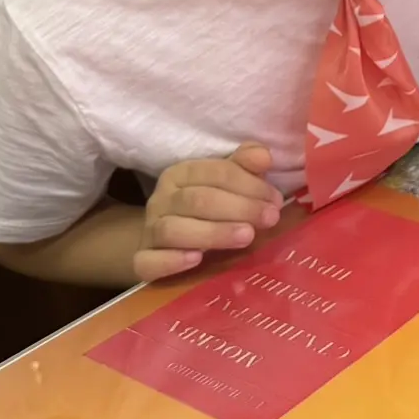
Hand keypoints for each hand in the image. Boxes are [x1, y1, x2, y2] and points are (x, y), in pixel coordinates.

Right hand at [136, 143, 282, 281]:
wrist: (164, 245)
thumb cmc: (208, 210)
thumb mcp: (227, 185)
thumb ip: (245, 167)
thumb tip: (263, 156)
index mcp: (181, 174)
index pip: (215, 172)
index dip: (249, 185)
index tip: (275, 201)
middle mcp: (161, 200)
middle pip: (197, 200)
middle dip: (239, 208)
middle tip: (270, 219)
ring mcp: (150, 231)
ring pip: (173, 229)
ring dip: (212, 233)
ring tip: (246, 236)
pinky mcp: (142, 261)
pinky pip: (147, 261)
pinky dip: (170, 261)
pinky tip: (196, 260)